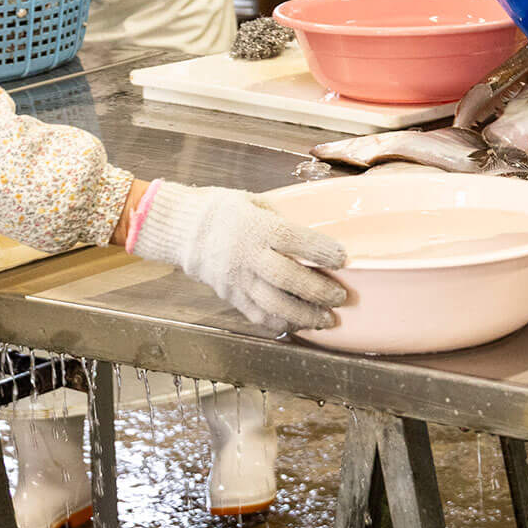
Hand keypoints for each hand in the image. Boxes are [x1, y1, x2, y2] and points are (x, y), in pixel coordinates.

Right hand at [132, 183, 347, 334]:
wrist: (183, 230)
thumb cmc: (224, 211)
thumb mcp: (256, 202)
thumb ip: (283, 218)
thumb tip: (316, 231)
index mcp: (256, 228)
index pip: (293, 240)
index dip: (320, 251)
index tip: (343, 259)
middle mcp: (247, 256)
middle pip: (287, 278)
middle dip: (317, 291)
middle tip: (341, 297)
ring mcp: (238, 280)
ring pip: (274, 304)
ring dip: (304, 315)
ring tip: (327, 320)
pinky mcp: (231, 297)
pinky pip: (258, 316)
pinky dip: (281, 324)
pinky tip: (300, 325)